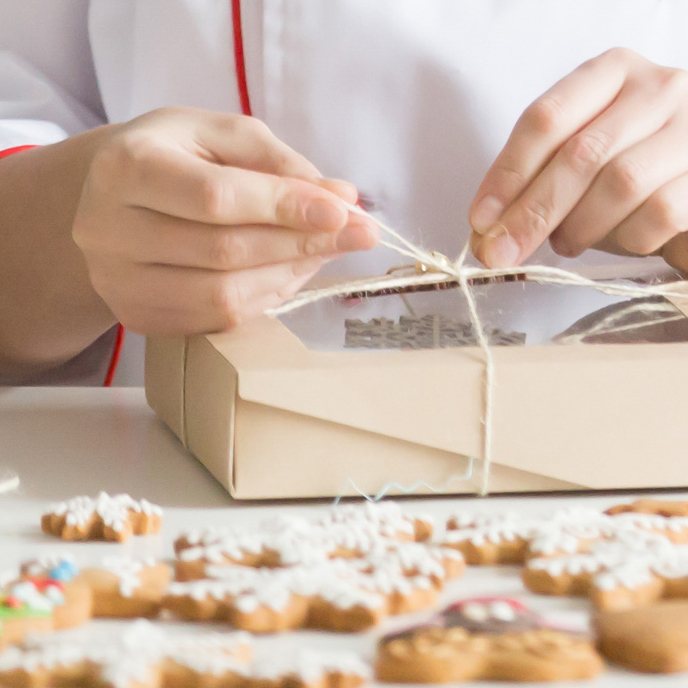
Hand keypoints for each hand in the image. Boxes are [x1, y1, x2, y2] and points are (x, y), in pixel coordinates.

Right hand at [73, 108, 377, 334]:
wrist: (111, 199)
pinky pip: (216, 321)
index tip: (342, 211)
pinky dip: (265, 299)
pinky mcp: (136, 316)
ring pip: (223, 296)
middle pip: (224, 252)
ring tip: (324, 251)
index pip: (216, 198)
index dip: (285, 207)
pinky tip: (288, 273)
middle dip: (302, 244)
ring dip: (289, 276)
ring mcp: (119, 283)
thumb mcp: (218, 135)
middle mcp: (110, 231)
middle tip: (358, 233)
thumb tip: (340, 198)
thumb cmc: (172, 156)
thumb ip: (277, 161)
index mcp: (127, 168)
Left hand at [470, 48, 687, 272]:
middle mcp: (657, 89)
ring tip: (566, 242)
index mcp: (611, 73)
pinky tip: (617, 239)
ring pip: (620, 184)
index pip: (546, 118)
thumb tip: (486, 235)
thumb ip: (532, 183)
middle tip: (500, 252)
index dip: (507, 174)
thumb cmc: (625, 165)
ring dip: (579, 227)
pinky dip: (626, 239)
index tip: (480, 219)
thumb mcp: (575, 158)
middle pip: (579, 155)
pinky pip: (659, 214)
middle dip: (531, 213)